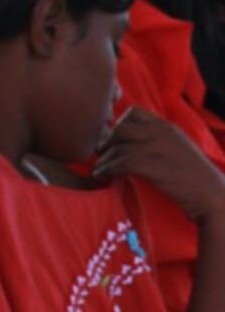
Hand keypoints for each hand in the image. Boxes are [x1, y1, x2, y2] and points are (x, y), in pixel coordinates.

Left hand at [93, 107, 224, 222]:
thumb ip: (156, 141)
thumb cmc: (195, 180)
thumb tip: (124, 143)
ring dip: (104, 160)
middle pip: (120, 128)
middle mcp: (162, 132)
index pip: (134, 112)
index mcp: (168, 127)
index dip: (119, 124)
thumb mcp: (177, 149)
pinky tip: (101, 177)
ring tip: (98, 170)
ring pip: (117, 146)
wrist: (215, 199)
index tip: (115, 140)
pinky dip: (106, 170)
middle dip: (108, 142)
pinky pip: (120, 162)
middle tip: (103, 155)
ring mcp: (158, 148)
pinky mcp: (153, 165)